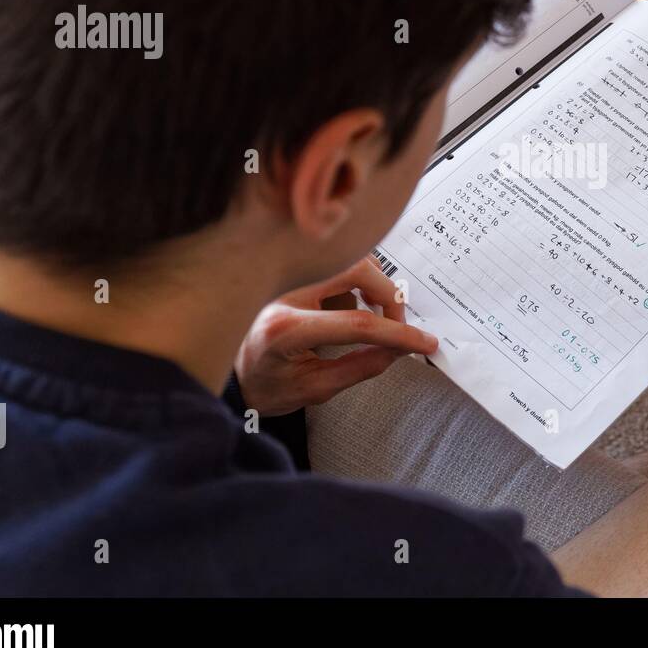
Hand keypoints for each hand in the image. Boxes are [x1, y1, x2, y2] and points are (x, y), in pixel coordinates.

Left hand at [233, 256, 437, 415]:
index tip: (423, 344)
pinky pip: (335, 261)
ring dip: (371, 284)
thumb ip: (358, 368)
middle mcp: (283, 292)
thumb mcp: (312, 389)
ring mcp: (286, 275)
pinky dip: (354, 280)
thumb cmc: (263, 383)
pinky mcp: (290, 269)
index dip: (398, 334)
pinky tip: (346, 306)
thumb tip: (398, 351)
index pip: (355, 324)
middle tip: (397, 325)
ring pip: (348, 258)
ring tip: (371, 316)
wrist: (224, 371)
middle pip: (355, 271)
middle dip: (388, 295)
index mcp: (285, 329)